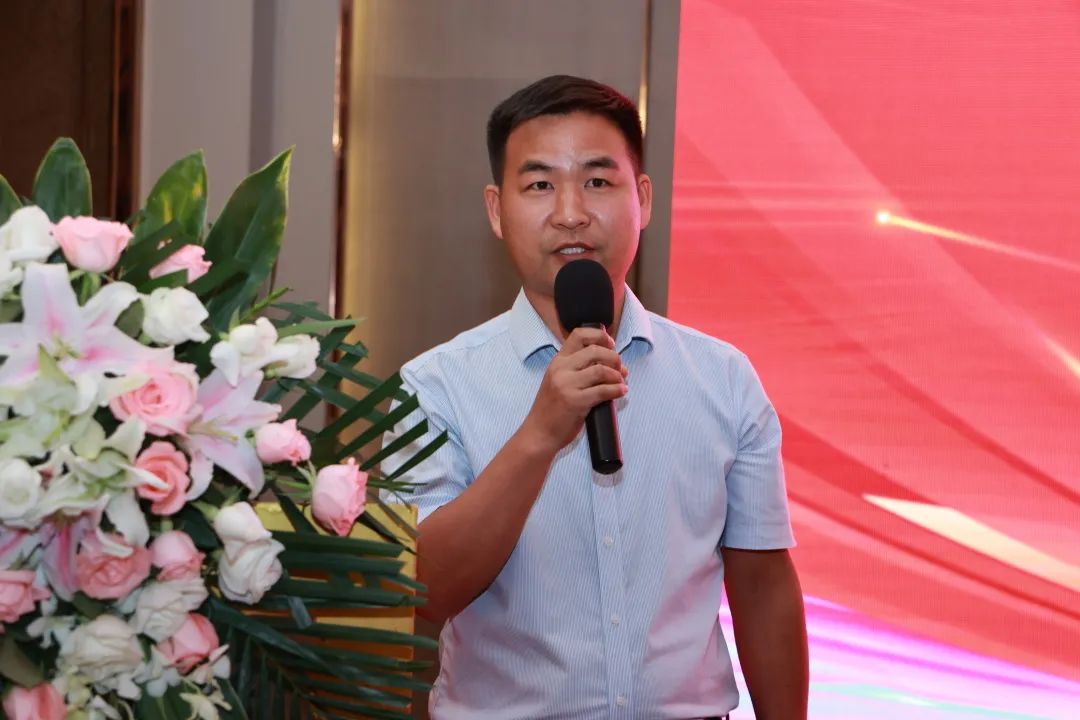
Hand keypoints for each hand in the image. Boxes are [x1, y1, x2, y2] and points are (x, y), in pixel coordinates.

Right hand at [520, 326, 628, 454]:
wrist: (539, 433)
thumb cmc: (551, 409)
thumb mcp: (559, 381)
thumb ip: (577, 369)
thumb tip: (609, 362)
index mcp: (558, 361)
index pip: (579, 335)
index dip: (599, 336)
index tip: (611, 344)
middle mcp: (561, 369)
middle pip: (595, 351)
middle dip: (614, 358)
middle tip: (621, 368)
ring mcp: (567, 385)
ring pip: (601, 370)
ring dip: (617, 375)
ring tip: (621, 382)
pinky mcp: (575, 401)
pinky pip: (603, 390)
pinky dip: (617, 390)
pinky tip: (621, 391)